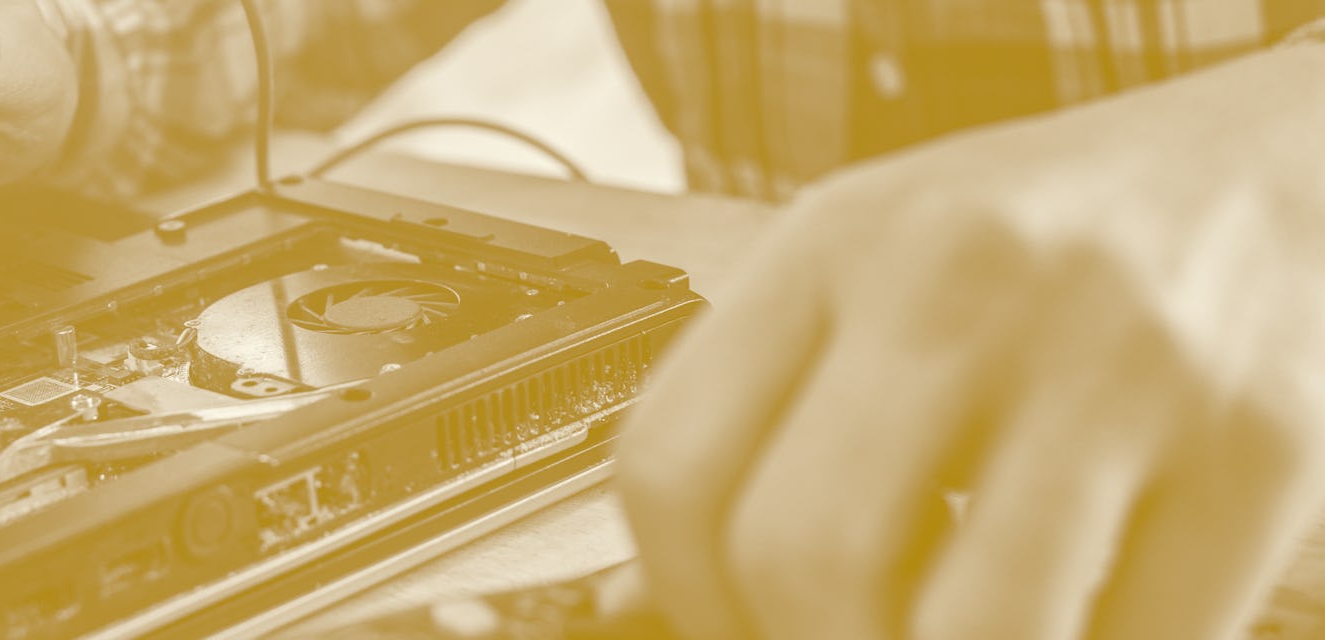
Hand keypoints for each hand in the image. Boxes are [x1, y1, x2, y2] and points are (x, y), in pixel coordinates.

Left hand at [614, 46, 1324, 638]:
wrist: (1280, 162)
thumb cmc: (1056, 240)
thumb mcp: (883, 277)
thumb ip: (780, 415)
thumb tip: (669, 607)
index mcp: (834, 241)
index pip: (671, 469)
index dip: (684, 601)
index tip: (731, 632)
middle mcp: (961, 282)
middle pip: (801, 557)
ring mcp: (1114, 356)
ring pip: (967, 630)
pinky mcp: (1257, 439)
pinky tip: (1073, 626)